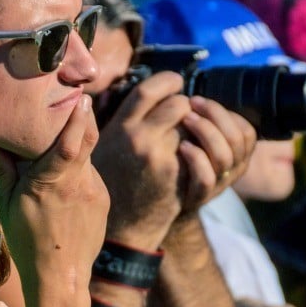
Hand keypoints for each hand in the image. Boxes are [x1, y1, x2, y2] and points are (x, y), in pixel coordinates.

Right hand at [0, 95, 107, 292]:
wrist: (60, 277)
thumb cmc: (27, 242)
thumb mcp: (6, 206)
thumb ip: (2, 170)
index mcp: (53, 183)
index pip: (72, 143)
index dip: (77, 117)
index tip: (80, 95)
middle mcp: (79, 184)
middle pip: (88, 139)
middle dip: (81, 117)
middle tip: (74, 98)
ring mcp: (95, 191)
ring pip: (88, 157)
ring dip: (76, 149)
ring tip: (60, 146)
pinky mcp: (103, 199)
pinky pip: (91, 175)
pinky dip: (79, 172)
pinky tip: (65, 185)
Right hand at [93, 71, 190, 248]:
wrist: (123, 224)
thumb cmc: (115, 183)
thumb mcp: (107, 147)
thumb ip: (120, 120)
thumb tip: (128, 93)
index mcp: (119, 127)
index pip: (148, 90)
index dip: (168, 82)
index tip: (177, 83)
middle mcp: (137, 137)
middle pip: (178, 104)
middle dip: (189, 108)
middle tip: (188, 116)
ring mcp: (158, 154)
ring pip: (192, 126)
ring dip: (196, 128)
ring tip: (189, 137)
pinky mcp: (175, 171)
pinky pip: (196, 148)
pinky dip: (198, 149)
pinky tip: (190, 158)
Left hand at [177, 96, 255, 212]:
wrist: (161, 199)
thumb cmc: (179, 160)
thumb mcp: (198, 139)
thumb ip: (205, 122)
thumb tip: (195, 92)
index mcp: (238, 155)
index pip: (246, 131)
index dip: (225, 113)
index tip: (198, 100)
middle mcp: (232, 171)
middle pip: (237, 139)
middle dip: (215, 115)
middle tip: (191, 104)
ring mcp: (217, 185)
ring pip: (224, 157)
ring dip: (205, 132)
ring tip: (185, 119)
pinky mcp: (199, 197)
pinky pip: (206, 178)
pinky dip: (196, 158)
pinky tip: (181, 145)